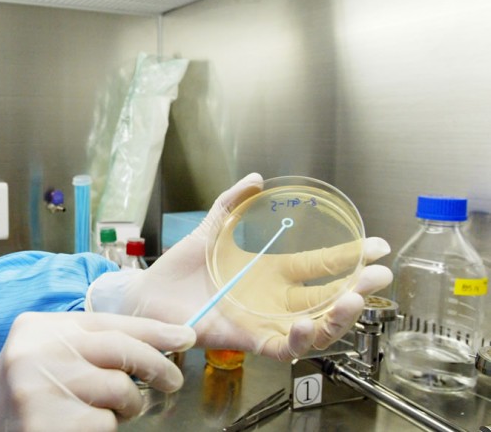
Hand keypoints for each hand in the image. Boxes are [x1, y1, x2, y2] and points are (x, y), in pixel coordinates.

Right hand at [0, 312, 196, 431]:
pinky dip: (103, 428)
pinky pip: (102, 425)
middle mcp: (36, 352)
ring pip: (118, 392)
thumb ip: (89, 343)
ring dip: (128, 406)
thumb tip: (159, 341)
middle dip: (156, 366)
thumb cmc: (26, 392)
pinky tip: (83, 426)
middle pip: (121, 352)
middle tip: (171, 380)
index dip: (153, 330)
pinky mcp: (45, 424)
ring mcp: (39, 389)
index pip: (108, 321)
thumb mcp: (48, 353)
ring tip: (112, 411)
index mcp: (39, 327)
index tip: (184, 336)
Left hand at [117, 173, 392, 360]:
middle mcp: (275, 299)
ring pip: (315, 327)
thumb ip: (232, 204)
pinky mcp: (247, 340)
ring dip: (337, 317)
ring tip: (351, 300)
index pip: (322, 266)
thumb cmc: (181, 268)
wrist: (150, 294)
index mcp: (273, 272)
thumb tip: (256, 178)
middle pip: (328, 299)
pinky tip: (304, 326)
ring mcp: (265, 321)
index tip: (376, 247)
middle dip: (358, 288)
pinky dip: (297, 341)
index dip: (351, 258)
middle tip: (379, 276)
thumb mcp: (210, 229)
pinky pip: (281, 349)